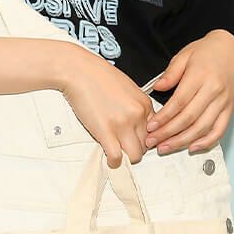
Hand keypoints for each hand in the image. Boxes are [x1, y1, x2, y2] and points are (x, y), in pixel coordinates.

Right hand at [56, 44, 154, 167]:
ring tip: (118, 152)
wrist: (78, 71)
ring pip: (136, 155)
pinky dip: (114, 161)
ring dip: (127, 157)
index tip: (136, 140)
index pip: (155, 131)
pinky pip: (117, 157)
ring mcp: (122, 124)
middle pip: (147, 145)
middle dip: (136, 147)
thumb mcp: (127, 88)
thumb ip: (135, 106)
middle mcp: (137, 114)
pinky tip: (110, 158)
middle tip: (125, 146)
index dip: (145, 138)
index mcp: (144, 104)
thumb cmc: (97, 76)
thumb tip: (136, 122)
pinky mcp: (105, 132)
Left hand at [144, 31, 233, 153]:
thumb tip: (157, 88)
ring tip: (166, 147)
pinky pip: (219, 129)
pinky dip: (207, 142)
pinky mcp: (230, 108)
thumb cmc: (205, 52)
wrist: (230, 49)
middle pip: (189, 118)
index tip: (151, 127)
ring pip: (202, 127)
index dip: (164, 118)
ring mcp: (223, 101)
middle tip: (153, 142)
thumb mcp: (184, 55)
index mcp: (200, 76)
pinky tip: (192, 147)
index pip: (179, 102)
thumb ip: (170, 73)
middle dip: (168, 133)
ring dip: (183, 141)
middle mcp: (213, 90)